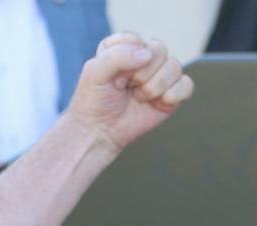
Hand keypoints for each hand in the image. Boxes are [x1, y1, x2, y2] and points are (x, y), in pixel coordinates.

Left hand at [68, 33, 193, 151]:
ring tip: (139, 97)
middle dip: (142, 73)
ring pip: (175, 67)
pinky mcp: (172, 93)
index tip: (113, 75)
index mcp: (123, 49)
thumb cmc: (94, 101)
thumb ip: (116, 56)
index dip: (125, 57)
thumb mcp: (94, 73)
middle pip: (159, 50)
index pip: (134, 39)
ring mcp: (160, 76)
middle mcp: (143, 59)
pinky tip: (157, 103)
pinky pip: (187, 85)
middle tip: (127, 87)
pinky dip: (173, 95)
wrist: (101, 131)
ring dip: (155, 86)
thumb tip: (147, 55)